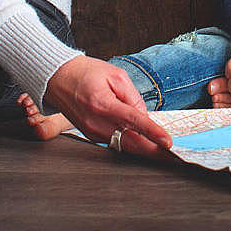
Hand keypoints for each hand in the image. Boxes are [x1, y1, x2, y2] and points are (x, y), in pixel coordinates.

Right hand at [45, 56, 172, 158]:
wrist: (58, 78)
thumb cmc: (86, 73)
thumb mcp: (116, 76)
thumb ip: (133, 98)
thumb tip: (145, 118)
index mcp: (102, 104)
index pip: (133, 122)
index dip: (153, 133)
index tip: (167, 142)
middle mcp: (95, 122)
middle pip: (130, 143)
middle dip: (153, 152)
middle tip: (172, 158)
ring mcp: (91, 132)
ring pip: (124, 146)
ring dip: (144, 148)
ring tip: (162, 150)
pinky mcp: (90, 135)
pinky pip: (115, 142)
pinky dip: (130, 142)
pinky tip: (143, 141)